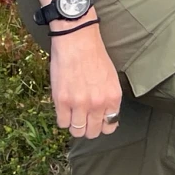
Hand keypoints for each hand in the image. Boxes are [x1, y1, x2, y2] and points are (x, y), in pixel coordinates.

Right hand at [41, 0, 121, 138]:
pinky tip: (65, 110)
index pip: (110, 125)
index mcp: (113, 97)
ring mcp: (79, 103)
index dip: (103, 126)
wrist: (78, 42)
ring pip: (77, 131)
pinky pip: (62, 123)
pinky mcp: (61, 101)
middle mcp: (98, 103)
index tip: (98, 122)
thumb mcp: (110, 79)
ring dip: (75, 126)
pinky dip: (63, 119)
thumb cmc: (95, 57)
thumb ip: (109, 98)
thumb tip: (105, 116)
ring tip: (74, 116)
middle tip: (84, 121)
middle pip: (92, 132)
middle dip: (88, 129)